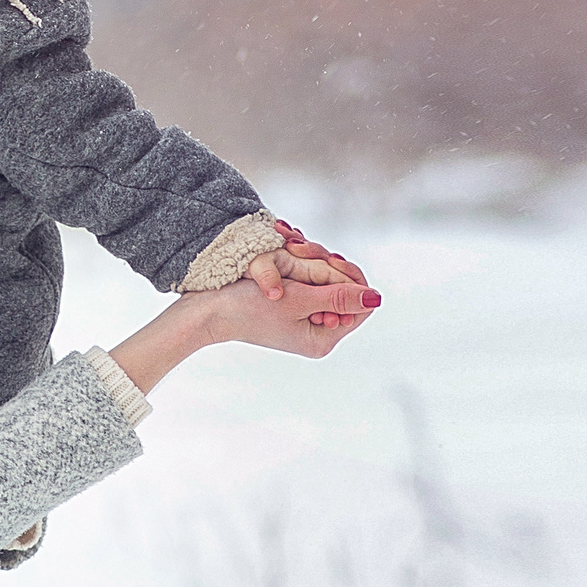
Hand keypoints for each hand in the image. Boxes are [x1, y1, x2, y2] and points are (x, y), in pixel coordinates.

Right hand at [250, 219, 370, 328]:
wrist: (210, 310)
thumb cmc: (248, 308)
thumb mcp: (298, 300)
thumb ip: (338, 298)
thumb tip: (376, 298)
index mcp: (322, 339)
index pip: (360, 306)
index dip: (351, 279)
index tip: (329, 259)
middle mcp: (318, 334)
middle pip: (346, 293)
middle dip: (331, 267)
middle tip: (305, 249)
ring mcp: (306, 322)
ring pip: (329, 283)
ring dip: (315, 262)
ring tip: (292, 247)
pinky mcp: (294, 310)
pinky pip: (312, 284)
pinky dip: (305, 267)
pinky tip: (290, 254)